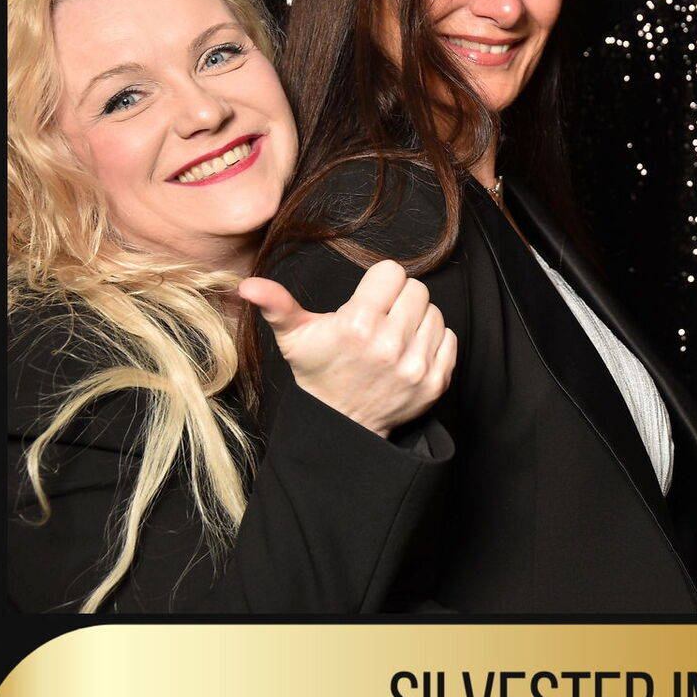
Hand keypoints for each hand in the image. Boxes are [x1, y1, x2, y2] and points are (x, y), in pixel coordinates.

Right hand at [238, 259, 454, 438]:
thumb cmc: (320, 373)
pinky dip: (433, 342)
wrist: (343, 424)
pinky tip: (409, 352)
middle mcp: (390, 344)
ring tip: (393, 337)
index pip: (392, 272)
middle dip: (399, 300)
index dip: (379, 283)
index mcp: (358, 324)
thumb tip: (247, 285)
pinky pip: (449, 338)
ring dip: (417, 321)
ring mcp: (415, 365)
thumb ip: (276, 305)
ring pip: (434, 312)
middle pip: (417, 289)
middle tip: (381, 319)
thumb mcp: (294, 338)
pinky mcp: (435, 382)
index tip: (369, 300)